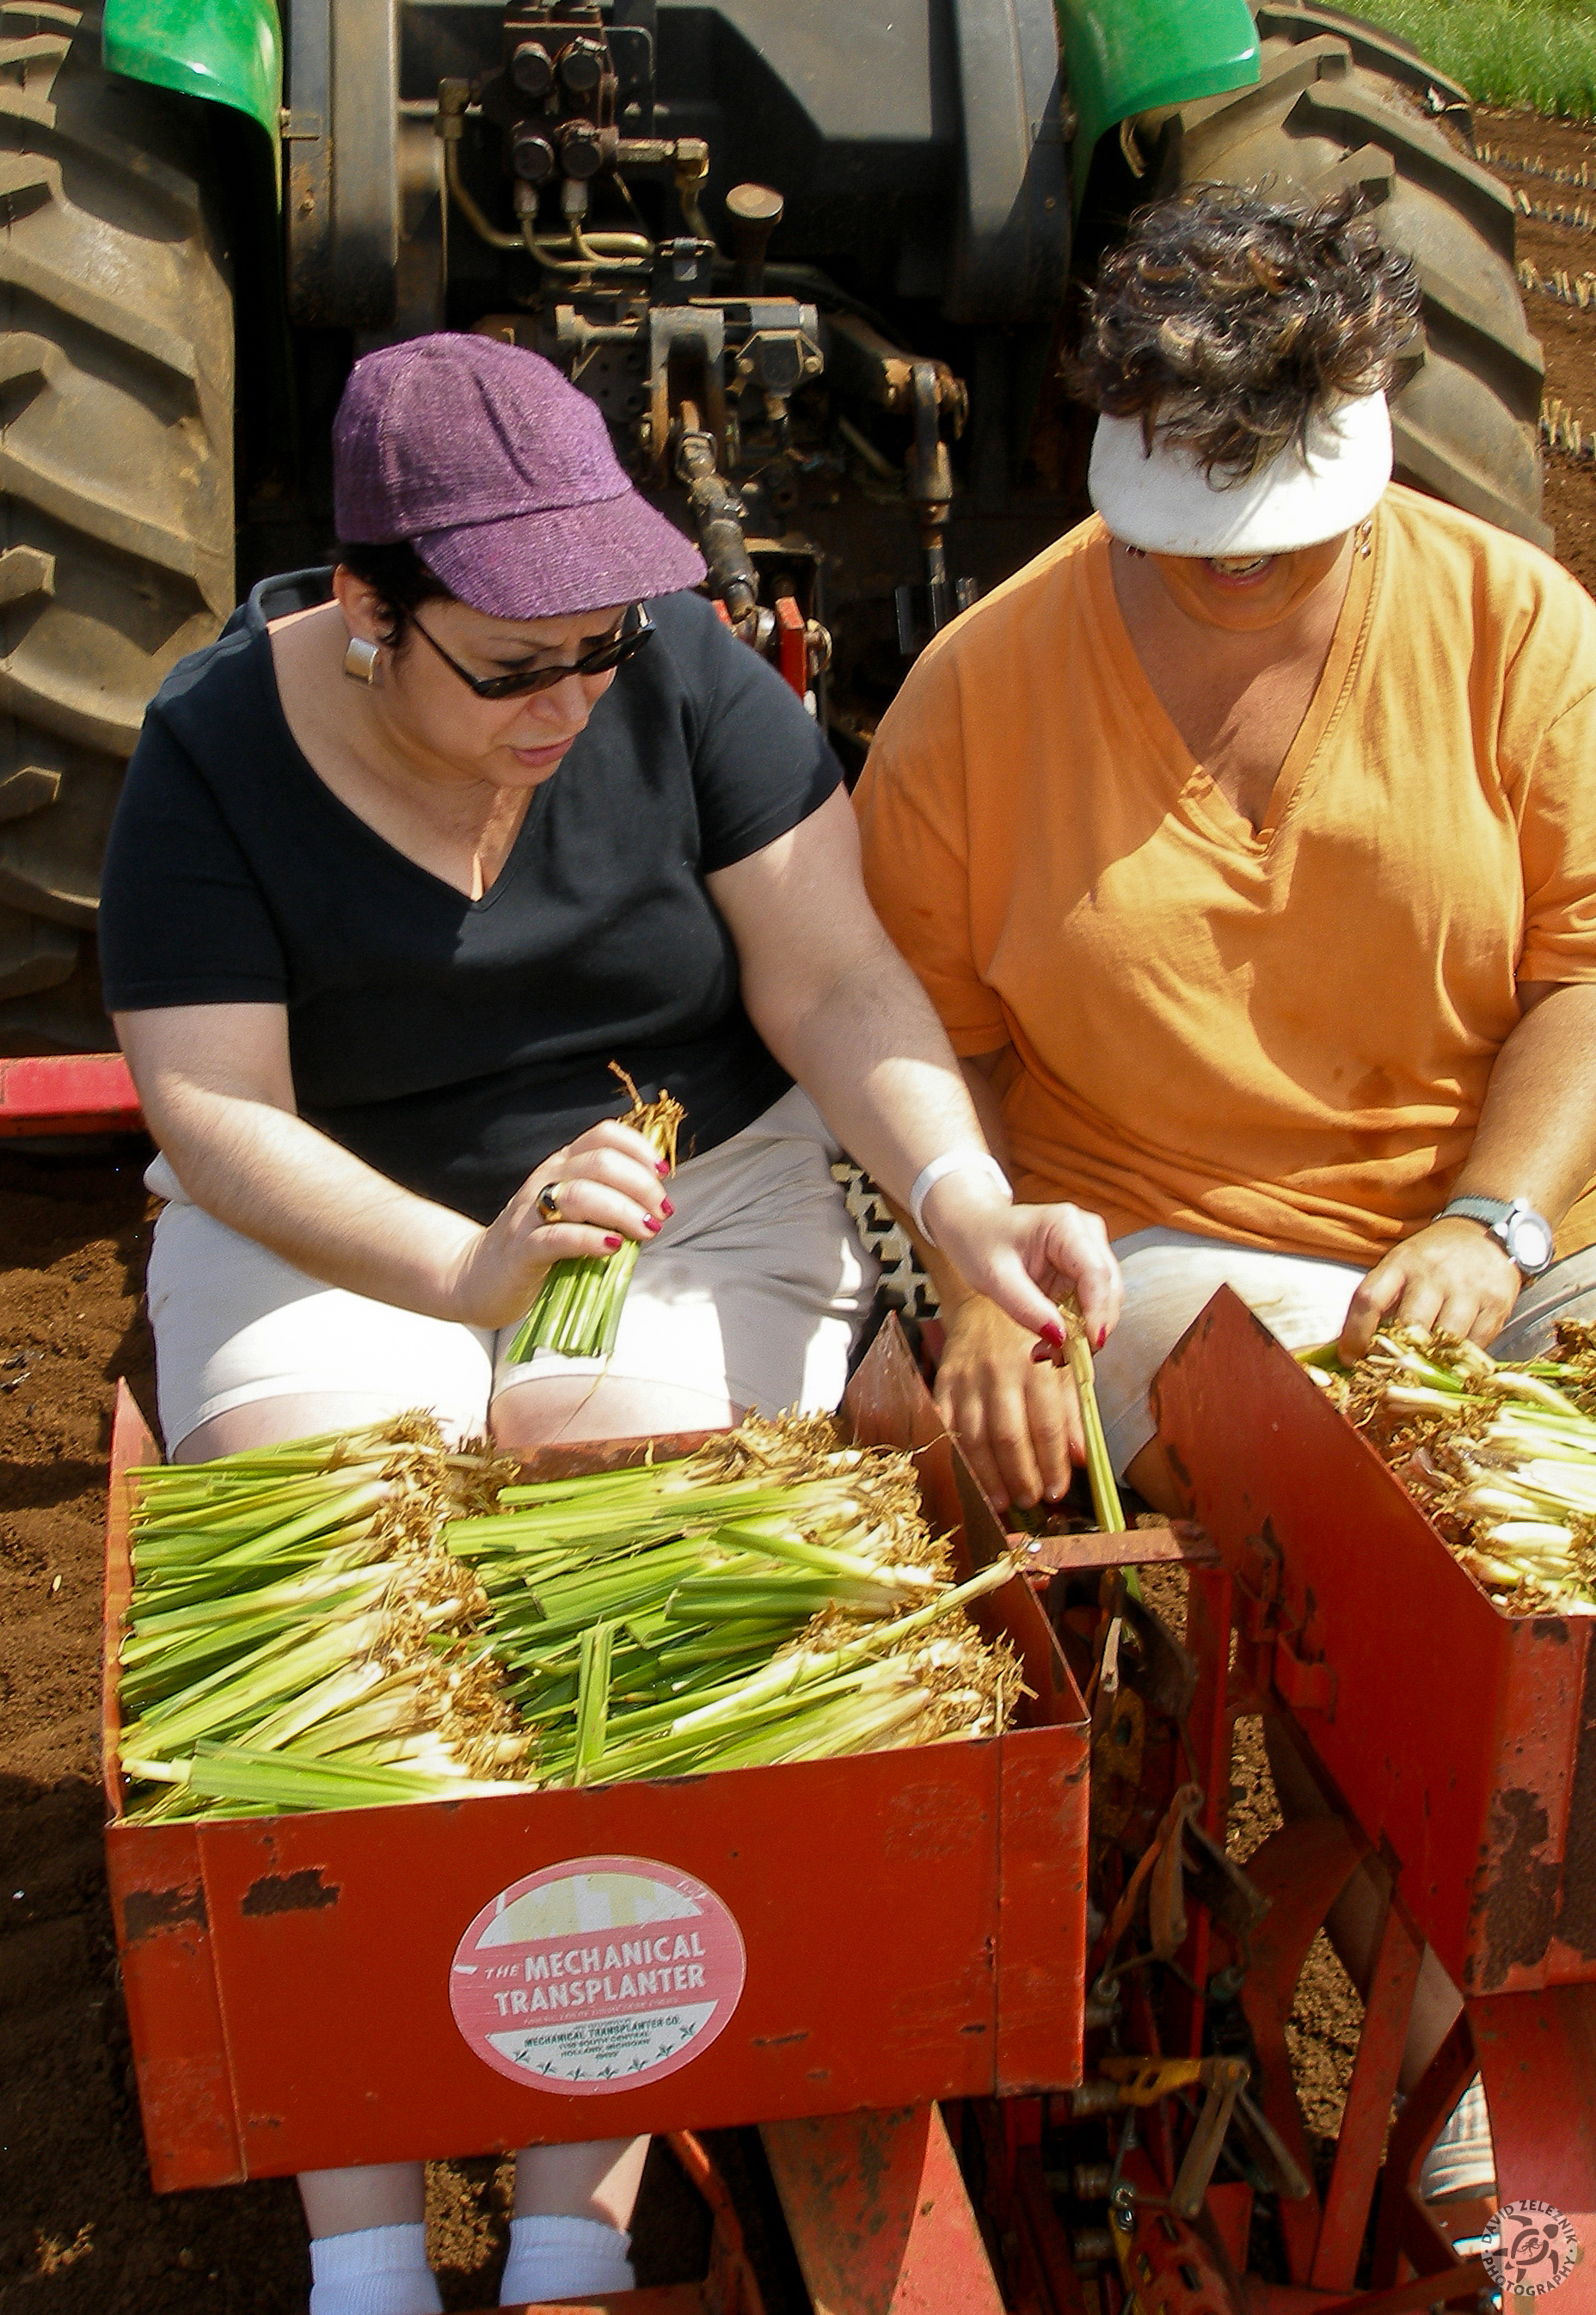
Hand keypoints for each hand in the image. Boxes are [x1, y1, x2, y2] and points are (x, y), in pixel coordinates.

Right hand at [447, 1119, 669, 1328]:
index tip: (663, 1174)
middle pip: (599, 1163)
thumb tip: (657, 1206)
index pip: (603, 1135)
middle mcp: (546, 1180)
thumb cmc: (541, 1244)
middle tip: (660, 1213)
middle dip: (640, 1185)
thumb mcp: (575, 1212)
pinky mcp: (521, 1249)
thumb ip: (609, 1202)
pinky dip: (589, 1240)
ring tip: (646, 1230)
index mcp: (562, 1165)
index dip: (639, 1149)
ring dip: (622, 1211)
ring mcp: (530, 1213)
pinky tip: (612, 1247)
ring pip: (580, 1195)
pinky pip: (556, 1237)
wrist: (482, 1276)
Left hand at [922, 1178, 1121, 1352]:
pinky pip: (1090, 1306)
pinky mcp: (1084, 1272)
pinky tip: (1050, 1341)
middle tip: (1057, 1357)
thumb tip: (1061, 1338)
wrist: (975, 1228)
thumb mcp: (994, 1278)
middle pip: (1108, 1290)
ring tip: (1047, 1352)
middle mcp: (1087, 1235)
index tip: (1090, 1343)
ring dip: (1082, 1333)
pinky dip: (1075, 1328)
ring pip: (1104, 1302)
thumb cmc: (981, 1243)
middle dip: (1089, 1329)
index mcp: (1065, 1225)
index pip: (1096, 1272)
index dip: (1098, 1310)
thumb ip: (1027, 1308)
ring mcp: (1089, 1252)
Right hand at [934, 1295, 1084, 1512]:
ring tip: (1002, 1501)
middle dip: (1021, 1477)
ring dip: (989, 1477)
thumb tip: (1080, 1458)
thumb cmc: (1032, 1339)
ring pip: (975, 1438)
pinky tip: (970, 1479)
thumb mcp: (1063, 1365)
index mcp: (1036, 1365)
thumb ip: (1072, 1411)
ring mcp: (967, 1379)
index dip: (1053, 1464)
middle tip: (1030, 1501)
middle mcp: (1000, 1372)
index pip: (1047, 1426)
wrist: (984, 1304)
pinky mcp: (943, 1383)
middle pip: (1009, 1437)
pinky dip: (958, 1457)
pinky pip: (947, 1427)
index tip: (1058, 1491)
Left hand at [1338, 1217, 1521, 1360]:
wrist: (1485, 1232)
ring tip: (1424, 1372)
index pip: (1369, 1299)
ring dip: (1434, 1362)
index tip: (1351, 1359)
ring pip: (1446, 1339)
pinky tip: (1454, 1360)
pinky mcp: (1497, 1302)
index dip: (1355, 1334)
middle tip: (1392, 1374)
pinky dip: (1463, 1360)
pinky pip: (1477, 1344)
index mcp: (1400, 1263)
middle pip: (1411, 1324)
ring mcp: (1467, 1287)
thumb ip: (1379, 1303)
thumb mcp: (1400, 1267)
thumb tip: (1348, 1351)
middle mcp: (1433, 1273)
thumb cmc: (1432, 1259)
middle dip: (1398, 1356)